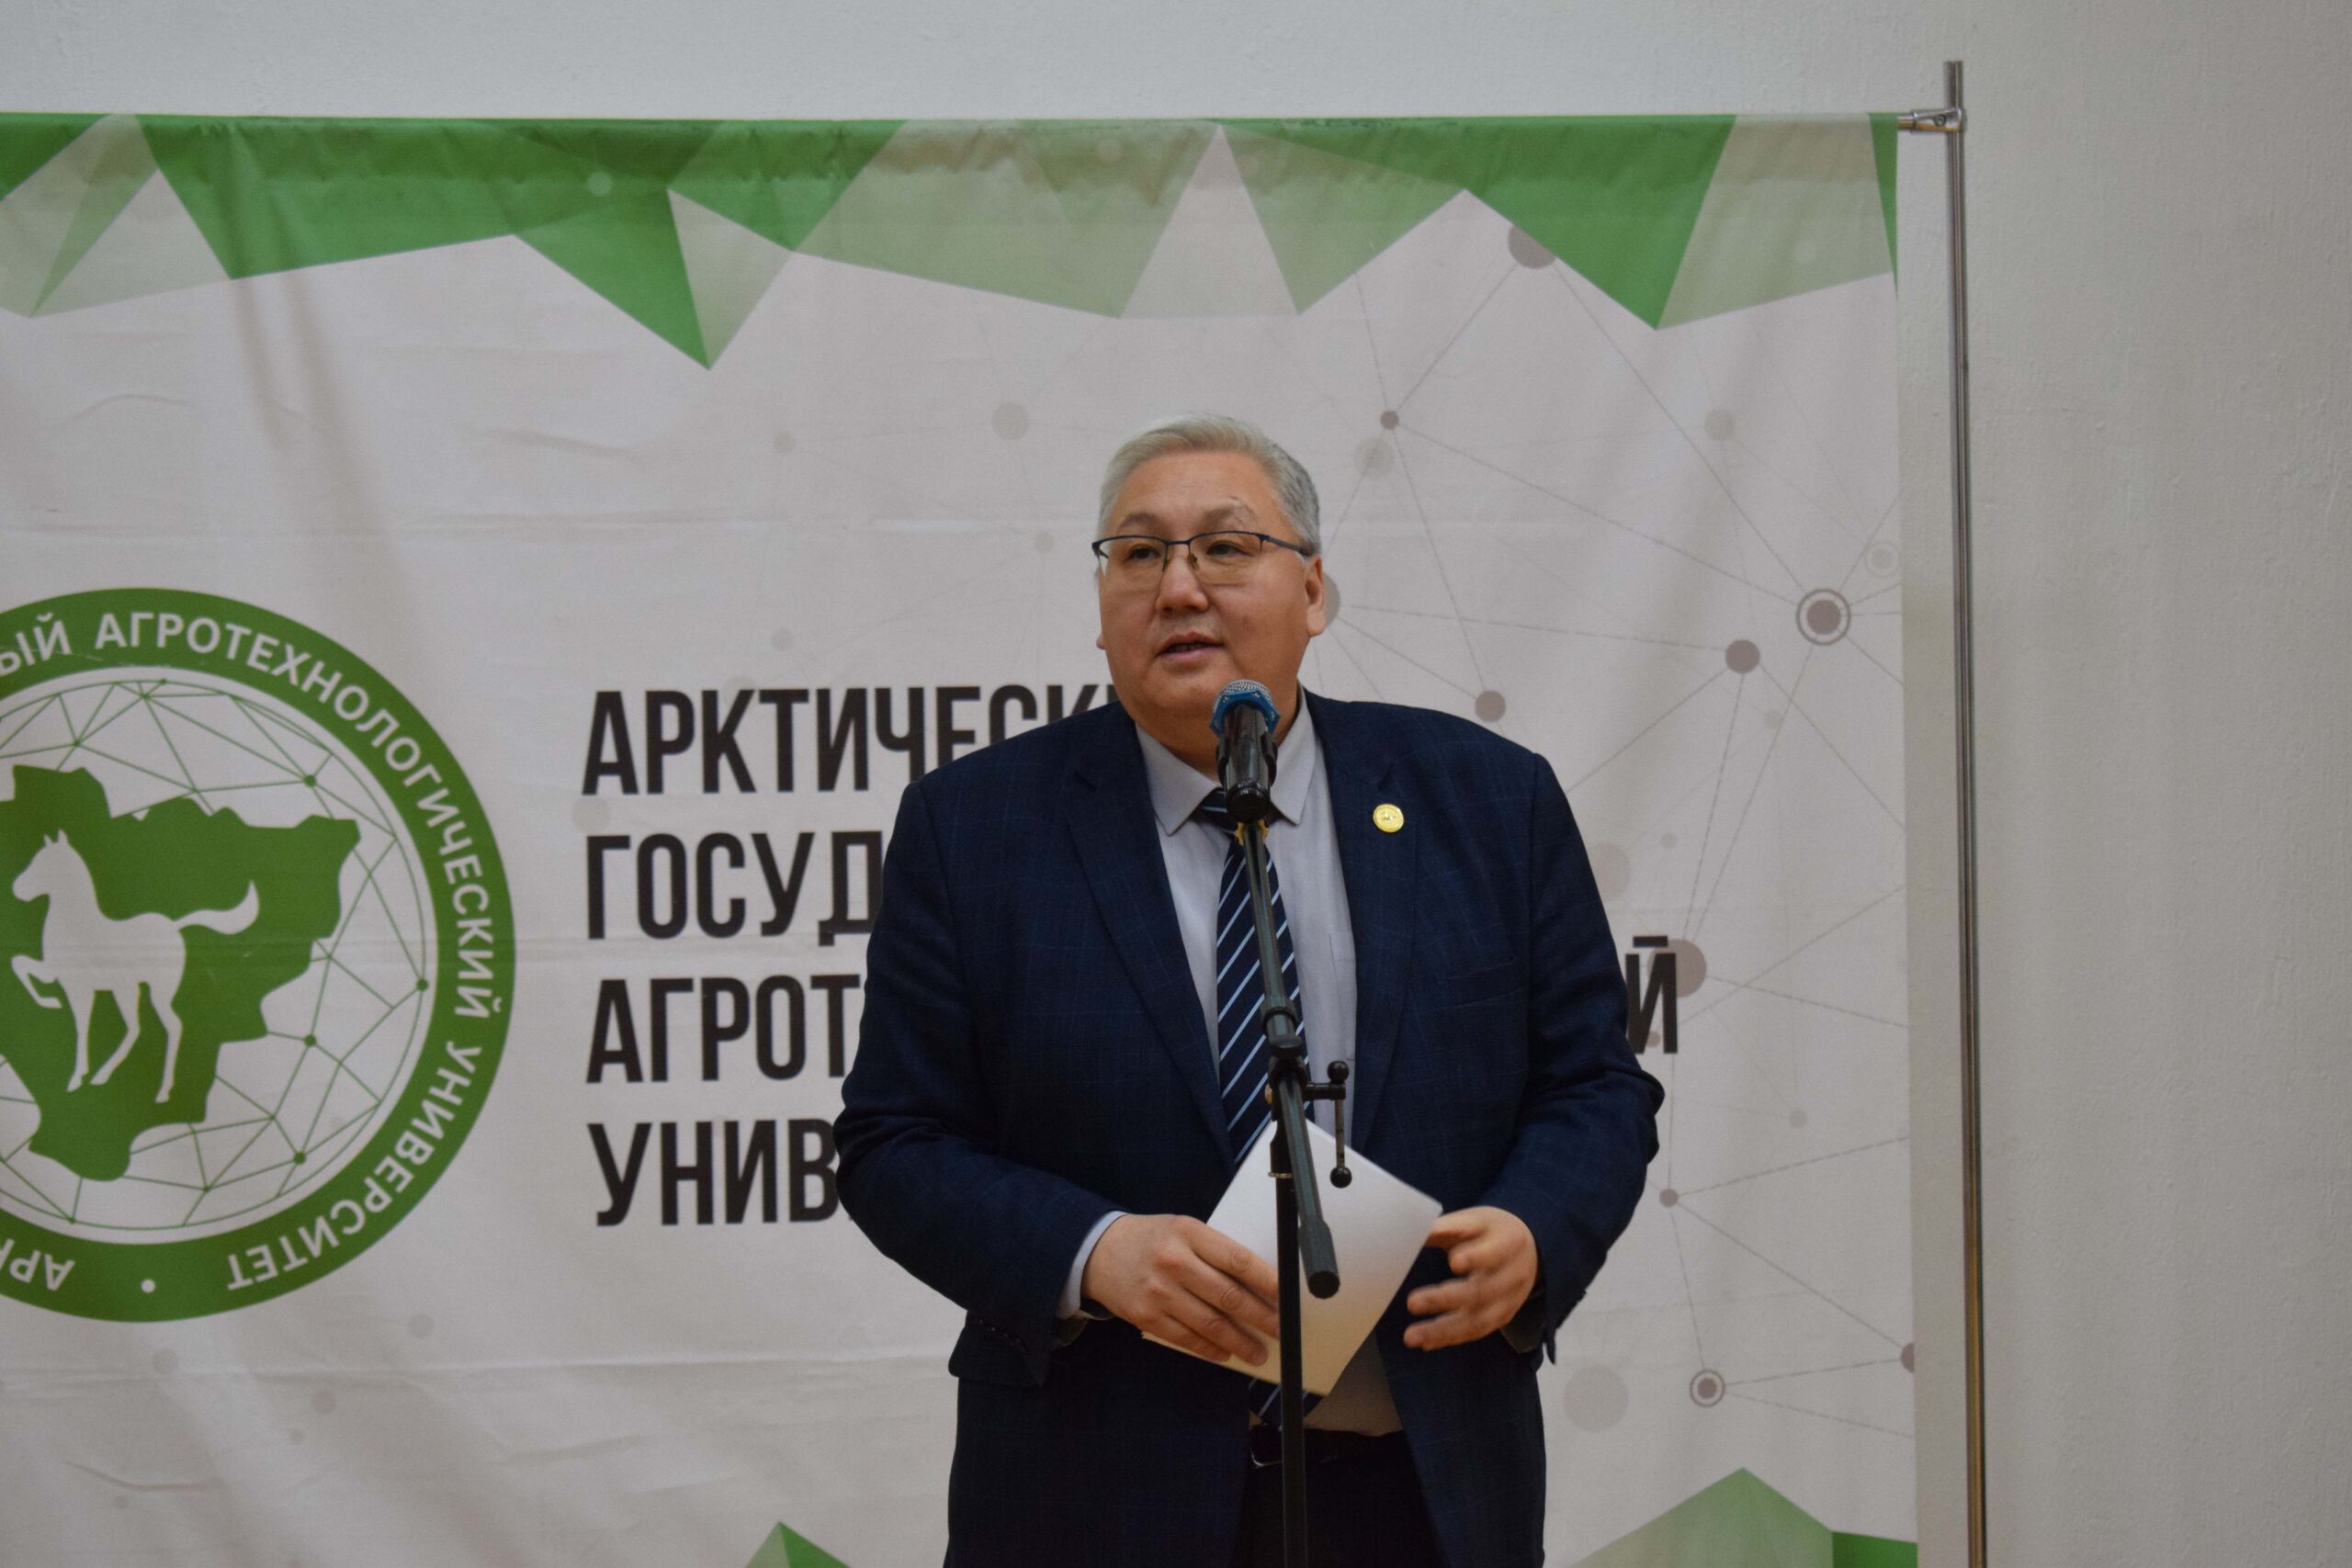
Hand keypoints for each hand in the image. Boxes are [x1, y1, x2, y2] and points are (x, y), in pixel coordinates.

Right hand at [1080, 1214, 1278, 1366]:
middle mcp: (1174, 1261)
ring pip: (1210, 1323)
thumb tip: (1257, 1283)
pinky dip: (1209, 1348)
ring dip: (1239, 1341)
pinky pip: (1186, 1338)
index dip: (1266, 1280)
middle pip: (1228, 1295)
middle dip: (1260, 1316)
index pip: (1237, 1260)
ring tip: (1258, 1352)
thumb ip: (1215, 1252)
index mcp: (1189, 1233)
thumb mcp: (1184, 1230)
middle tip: (1279, 1329)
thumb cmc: (1153, 1240)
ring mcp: (1159, 1292)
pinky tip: (1225, 1352)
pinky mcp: (1147, 1316)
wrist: (1099, 1252)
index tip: (1285, 1295)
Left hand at [1404, 1206, 1538, 1349]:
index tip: (1453, 1261)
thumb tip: (1411, 1228)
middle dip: (1446, 1299)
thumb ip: (1446, 1226)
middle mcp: (1512, 1276)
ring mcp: (1508, 1301)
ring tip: (1411, 1336)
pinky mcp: (1500, 1318)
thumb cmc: (1491, 1232)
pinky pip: (1475, 1332)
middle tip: (1412, 1302)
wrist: (1528, 1251)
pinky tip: (1425, 1342)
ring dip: (1442, 1330)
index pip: (1494, 1252)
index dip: (1476, 1258)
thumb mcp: (1475, 1221)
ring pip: (1477, 1320)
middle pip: (1481, 1291)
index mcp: (1508, 1243)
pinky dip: (1449, 1338)